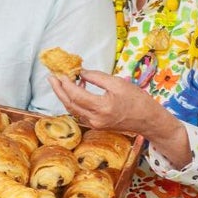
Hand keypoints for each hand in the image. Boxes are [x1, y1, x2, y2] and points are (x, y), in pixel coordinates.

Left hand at [48, 71, 190, 167]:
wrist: (147, 120)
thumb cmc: (136, 100)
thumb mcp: (117, 83)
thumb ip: (97, 77)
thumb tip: (81, 72)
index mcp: (102, 107)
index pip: (76, 95)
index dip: (66, 84)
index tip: (60, 73)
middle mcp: (95, 119)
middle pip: (70, 104)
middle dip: (58, 90)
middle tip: (51, 77)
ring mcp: (95, 124)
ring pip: (73, 109)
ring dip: (65, 95)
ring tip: (60, 81)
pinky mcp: (96, 125)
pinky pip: (80, 113)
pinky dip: (75, 101)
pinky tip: (76, 90)